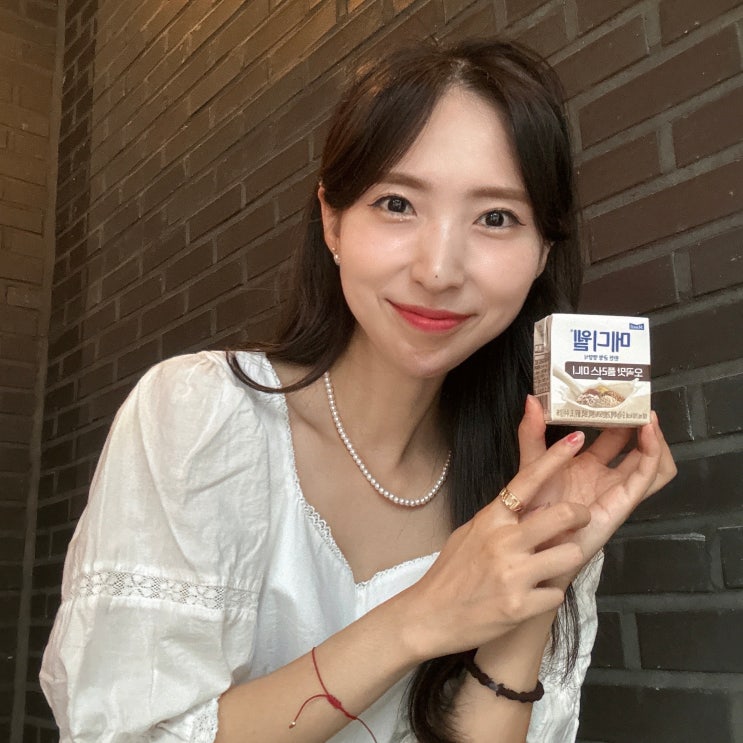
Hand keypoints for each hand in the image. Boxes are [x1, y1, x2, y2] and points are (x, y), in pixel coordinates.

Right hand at [398, 428, 592, 659]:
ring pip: (570, 554)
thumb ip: (499, 518)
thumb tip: (524, 503)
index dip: (555, 457)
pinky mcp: (520, 606)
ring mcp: (513, 574)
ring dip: (567, 560)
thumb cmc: (450, 572)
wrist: (428, 616)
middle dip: (580, 515)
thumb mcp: (470, 533)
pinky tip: (531, 597)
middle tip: (579, 520)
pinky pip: (556, 594)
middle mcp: (504, 541)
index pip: (528, 480)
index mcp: (491, 519)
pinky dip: (548, 596)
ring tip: (550, 567)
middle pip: (563, 514)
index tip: (577, 438)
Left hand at [517, 395, 676, 587]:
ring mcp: (616, 489)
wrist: (529, 542)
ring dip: (655, 438)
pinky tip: (647, 433)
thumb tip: (532, 398)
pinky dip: (653, 453)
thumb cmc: (529, 507)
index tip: (619, 391)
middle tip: (637, 398)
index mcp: (586, 464)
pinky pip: (647, 477)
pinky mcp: (622, 502)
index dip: (619, 414)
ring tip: (646, 416)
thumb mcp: (531, 462)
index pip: (613, 434)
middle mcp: (605, 475)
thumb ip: (531, 432)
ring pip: (651, 462)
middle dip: (639, 422)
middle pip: (636, 445)